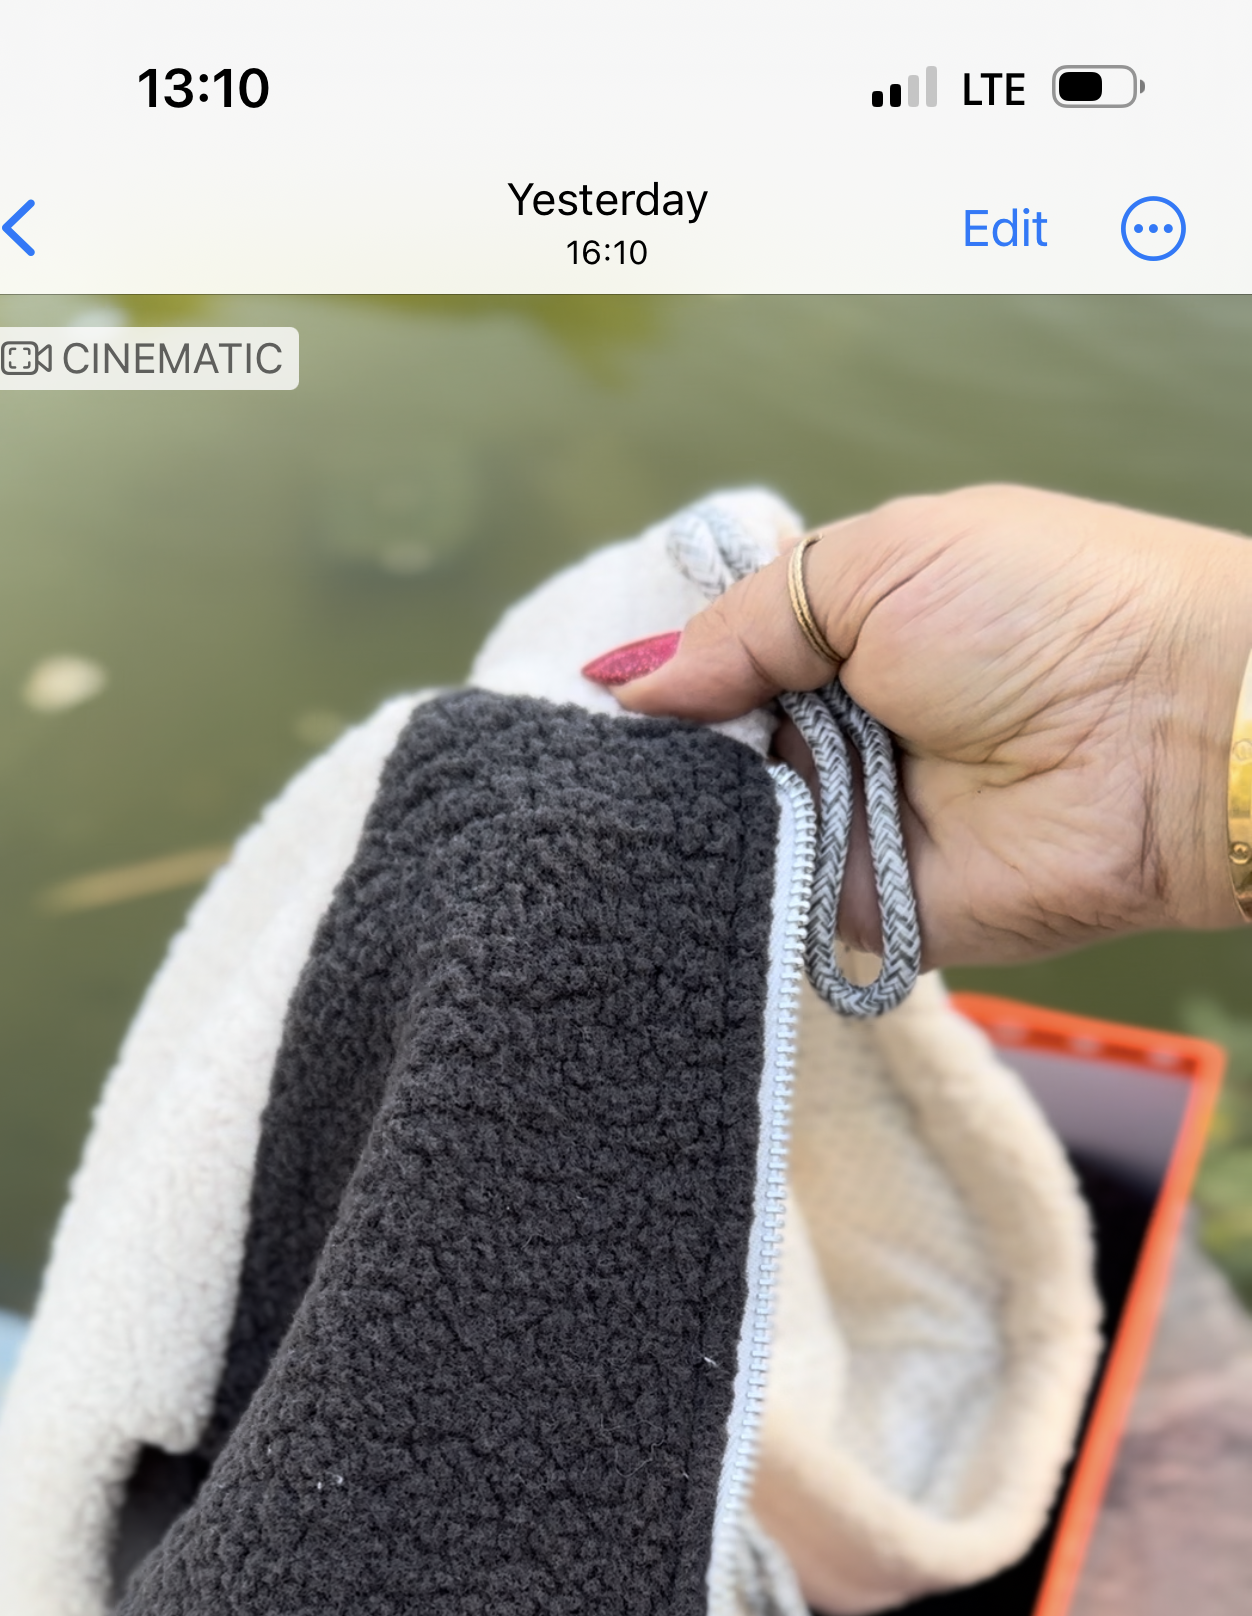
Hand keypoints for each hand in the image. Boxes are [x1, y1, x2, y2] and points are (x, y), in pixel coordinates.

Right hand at [602, 488, 1251, 967]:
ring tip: (656, 792)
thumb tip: (634, 684)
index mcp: (854, 636)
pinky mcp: (867, 911)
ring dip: (693, 813)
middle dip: (665, 749)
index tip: (594, 689)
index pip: (726, 663)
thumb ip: (747, 623)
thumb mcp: (879, 564)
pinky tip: (694, 854)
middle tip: (609, 747)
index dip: (667, 677)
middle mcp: (849, 733)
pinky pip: (769, 904)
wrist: (1160, 731)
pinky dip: (733, 882)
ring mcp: (854, 825)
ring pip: (727, 831)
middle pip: (712, 754)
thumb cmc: (1050, 613)